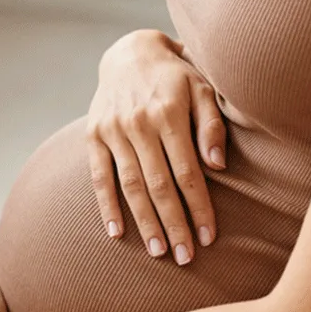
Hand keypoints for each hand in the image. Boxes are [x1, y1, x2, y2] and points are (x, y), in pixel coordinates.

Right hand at [88, 30, 226, 264]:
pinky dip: (106, 206)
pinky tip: (116, 232)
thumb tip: (217, 165)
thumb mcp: (202, 89)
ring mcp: (113, 130)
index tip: (209, 237)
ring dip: (144, 222)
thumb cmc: (176, 78)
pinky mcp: (93, 135)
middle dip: (173, 224)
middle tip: (186, 257)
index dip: (199, 207)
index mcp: (168, 113)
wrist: (129, 54)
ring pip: (130, 185)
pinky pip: (99, 176)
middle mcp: (139, 123)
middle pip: (159, 185)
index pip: (187, 172)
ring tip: (159, 251)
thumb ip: (211, 125)